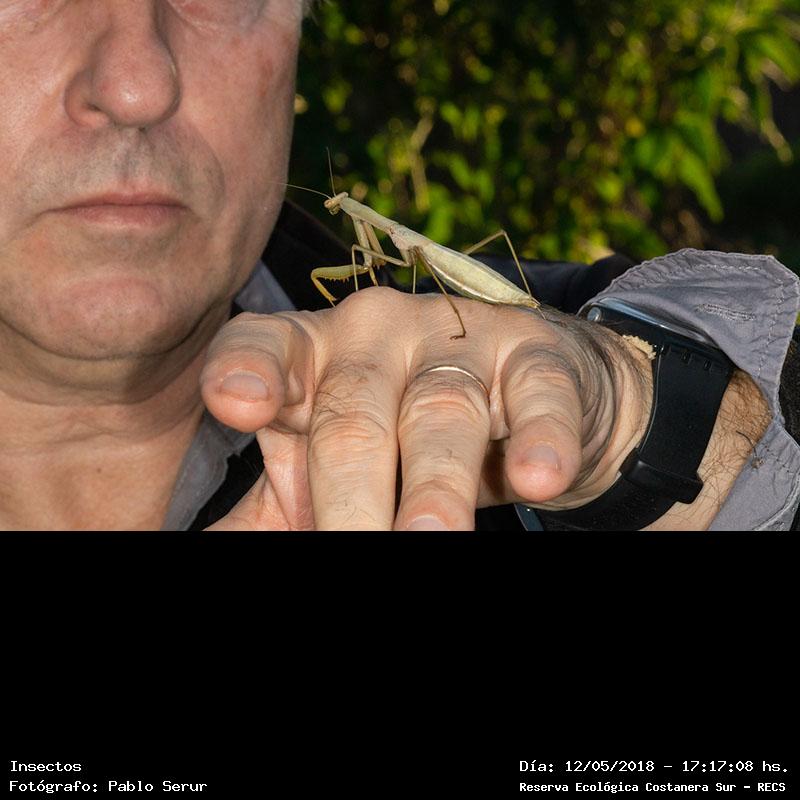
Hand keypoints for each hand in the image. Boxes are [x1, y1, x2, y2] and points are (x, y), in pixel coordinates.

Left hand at [199, 287, 655, 530]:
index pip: (262, 346)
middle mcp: (376, 337)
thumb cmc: (396, 436)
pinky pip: (538, 396)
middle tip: (354, 551)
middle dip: (350, 498)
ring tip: (430, 542)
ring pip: (440, 411)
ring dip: (435, 489)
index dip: (247, 370)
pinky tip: (538, 478)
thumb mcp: (321, 470)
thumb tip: (195, 554)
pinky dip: (539, 439)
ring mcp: (457, 343)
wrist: (517, 395)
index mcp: (310, 357)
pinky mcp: (533, 360)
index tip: (235, 405)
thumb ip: (269, 515)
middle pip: (352, 415)